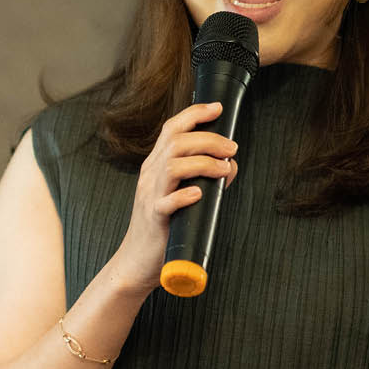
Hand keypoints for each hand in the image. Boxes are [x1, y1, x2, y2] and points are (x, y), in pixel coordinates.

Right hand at [112, 102, 238, 293]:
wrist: (136, 260)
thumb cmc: (164, 225)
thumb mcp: (182, 194)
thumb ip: (203, 177)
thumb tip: (230, 164)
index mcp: (156, 165)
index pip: (171, 129)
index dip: (194, 114)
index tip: (217, 108)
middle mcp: (150, 175)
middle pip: (177, 142)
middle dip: (209, 140)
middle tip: (232, 148)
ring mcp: (150, 195)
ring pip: (173, 166)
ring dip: (204, 163)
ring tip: (224, 169)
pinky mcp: (154, 218)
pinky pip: (167, 202)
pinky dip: (185, 195)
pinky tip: (200, 195)